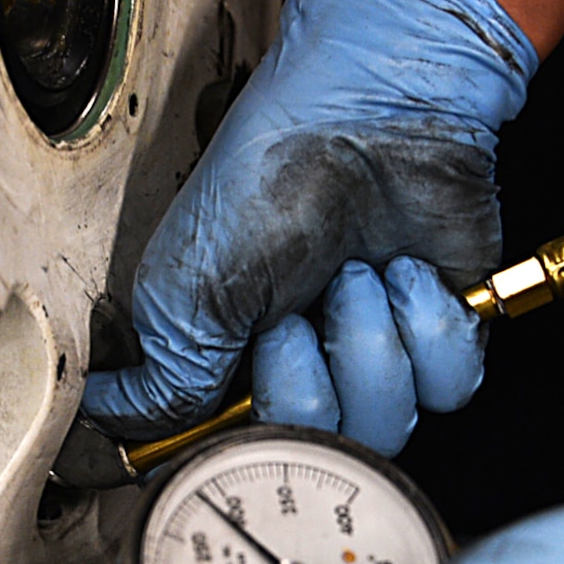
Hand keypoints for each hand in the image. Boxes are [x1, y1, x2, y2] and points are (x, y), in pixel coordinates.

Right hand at [81, 0, 535, 444]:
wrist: (373, 107)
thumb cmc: (272, 173)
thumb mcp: (185, 289)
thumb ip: (161, 385)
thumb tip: (114, 437)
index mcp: (235, 362)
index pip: (244, 456)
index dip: (246, 444)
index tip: (239, 396)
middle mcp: (308, 365)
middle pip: (320, 451)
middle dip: (307, 384)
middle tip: (295, 313)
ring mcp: (377, 348)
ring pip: (388, 426)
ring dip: (369, 346)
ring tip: (355, 274)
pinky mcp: (444, 328)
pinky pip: (448, 387)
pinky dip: (427, 327)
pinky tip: (406, 272)